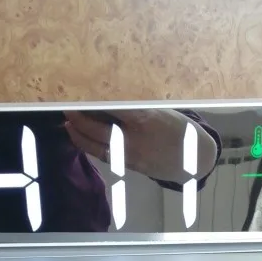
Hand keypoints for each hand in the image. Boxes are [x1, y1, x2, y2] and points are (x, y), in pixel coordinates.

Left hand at [64, 108, 217, 183]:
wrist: (194, 158)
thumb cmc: (178, 128)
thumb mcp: (162, 110)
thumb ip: (137, 106)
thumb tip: (110, 96)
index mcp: (146, 119)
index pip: (113, 110)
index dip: (93, 104)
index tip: (79, 95)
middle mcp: (136, 139)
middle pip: (99, 130)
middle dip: (80, 120)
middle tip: (67, 107)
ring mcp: (131, 155)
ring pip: (98, 146)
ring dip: (80, 135)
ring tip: (68, 123)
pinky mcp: (130, 165)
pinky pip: (105, 156)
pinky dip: (90, 147)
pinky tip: (81, 138)